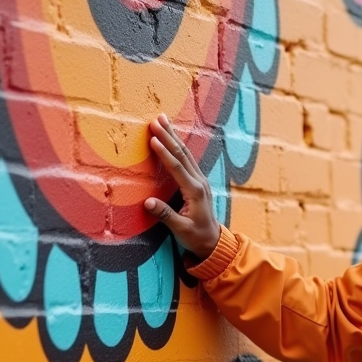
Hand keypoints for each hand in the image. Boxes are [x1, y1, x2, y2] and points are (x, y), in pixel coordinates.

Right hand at [143, 114, 221, 260]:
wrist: (213, 241)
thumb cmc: (196, 237)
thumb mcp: (181, 230)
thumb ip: (165, 216)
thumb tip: (148, 202)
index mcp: (194, 191)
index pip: (177, 168)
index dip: (164, 153)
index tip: (153, 139)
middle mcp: (199, 182)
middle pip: (182, 154)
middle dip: (168, 136)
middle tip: (157, 119)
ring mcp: (200, 181)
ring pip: (185, 154)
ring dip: (173, 137)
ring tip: (163, 120)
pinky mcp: (198, 182)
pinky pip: (187, 160)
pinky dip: (177, 146)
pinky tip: (172, 138)